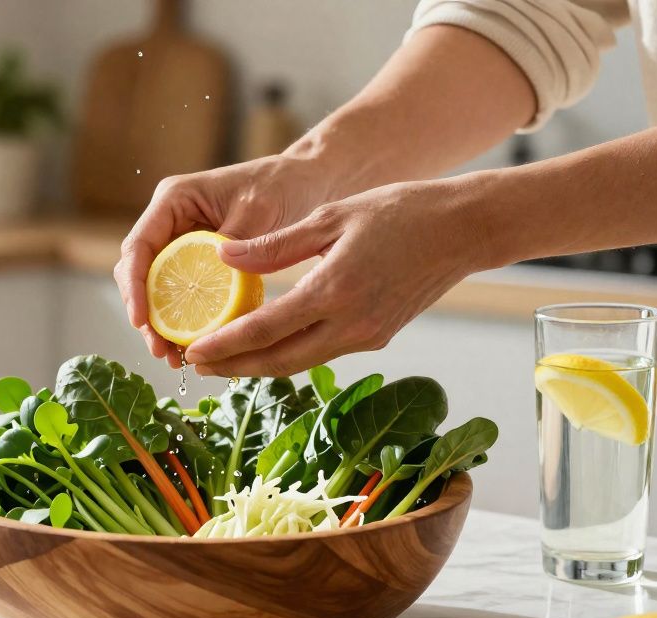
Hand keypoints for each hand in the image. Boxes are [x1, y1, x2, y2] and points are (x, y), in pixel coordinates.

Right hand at [114, 154, 338, 367]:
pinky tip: (192, 345)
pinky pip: (183, 291)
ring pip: (157, 286)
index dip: (135, 286)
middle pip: (140, 271)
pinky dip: (184, 318)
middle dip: (145, 313)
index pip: (140, 245)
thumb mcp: (260, 211)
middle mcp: (171, 219)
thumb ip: (235, 242)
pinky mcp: (200, 259)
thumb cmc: (285, 186)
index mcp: (175, 199)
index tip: (141, 320)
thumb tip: (216, 273)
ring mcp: (183, 240)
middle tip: (160, 349)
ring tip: (173, 356)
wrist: (309, 181)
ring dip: (160, 322)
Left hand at [184, 180, 484, 376]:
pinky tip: (267, 345)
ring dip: (259, 364)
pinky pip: (322, 352)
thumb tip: (221, 255)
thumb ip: (274, 244)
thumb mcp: (331, 216)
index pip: (265, 330)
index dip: (224, 345)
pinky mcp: (377, 337)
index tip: (192, 351)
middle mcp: (350, 324)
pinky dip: (289, 353)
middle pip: (278, 360)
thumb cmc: (400, 211)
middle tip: (195, 364)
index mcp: (333, 291)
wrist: (465, 229)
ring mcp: (367, 336)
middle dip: (233, 367)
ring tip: (223, 359)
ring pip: (299, 362)